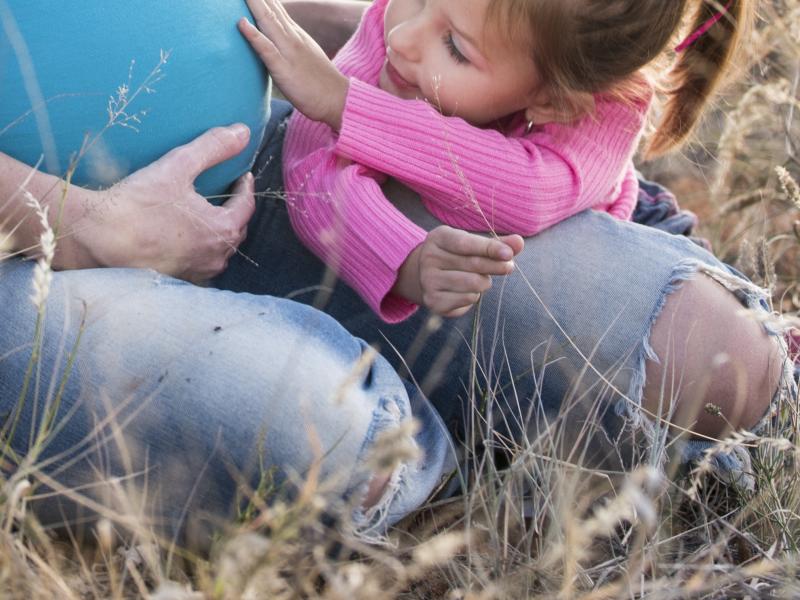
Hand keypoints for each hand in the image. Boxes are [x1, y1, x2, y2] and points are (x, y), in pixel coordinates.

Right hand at [57, 124, 255, 282]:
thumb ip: (213, 148)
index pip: (246, 206)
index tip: (241, 176)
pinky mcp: (177, 279)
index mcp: (223, 230)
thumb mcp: (178, 166)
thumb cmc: (138, 203)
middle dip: (234, 210)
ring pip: (218, 250)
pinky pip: (198, 262)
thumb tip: (242, 131)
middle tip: (227, 193)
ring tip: (207, 215)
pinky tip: (184, 237)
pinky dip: (198, 248)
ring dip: (217, 232)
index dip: (245, 188)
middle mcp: (215, 257)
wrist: (97, 238)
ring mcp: (197, 272)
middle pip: (235, 230)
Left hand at [239, 0, 348, 129]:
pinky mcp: (284, 69)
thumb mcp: (305, 55)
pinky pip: (267, 50)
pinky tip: (242, 23)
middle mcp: (292, 37)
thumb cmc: (320, 83)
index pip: (276, 8)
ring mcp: (288, 52)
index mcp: (296, 34)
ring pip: (268, 21)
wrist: (339, 99)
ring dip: (254, 3)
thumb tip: (277, 40)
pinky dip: (254, 35)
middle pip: (270, 8)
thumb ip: (290, 45)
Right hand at [393, 226, 524, 317]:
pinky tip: (468, 291)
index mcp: (438, 238)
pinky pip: (467, 299)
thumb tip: (519, 242)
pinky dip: (474, 296)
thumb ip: (497, 244)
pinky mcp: (433, 301)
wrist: (429, 276)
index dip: (489, 248)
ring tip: (480, 279)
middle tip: (509, 267)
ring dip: (484, 282)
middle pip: (473, 264)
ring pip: (473, 284)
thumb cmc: (458, 256)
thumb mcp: (473, 244)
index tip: (509, 254)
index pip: (466, 243)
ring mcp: (428, 280)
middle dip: (496, 266)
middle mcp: (429, 258)